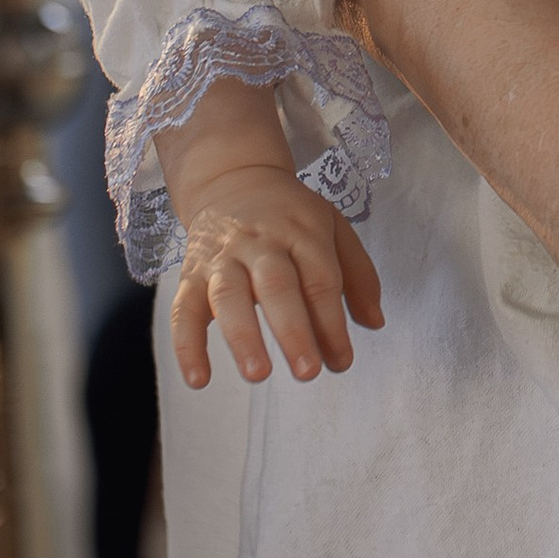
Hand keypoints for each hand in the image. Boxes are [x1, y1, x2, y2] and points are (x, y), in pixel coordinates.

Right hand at [172, 165, 383, 388]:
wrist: (233, 178)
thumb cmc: (290, 215)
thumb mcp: (333, 228)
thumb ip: (359, 275)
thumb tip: (374, 323)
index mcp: (303, 232)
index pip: (320, 279)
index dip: (332, 323)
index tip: (342, 361)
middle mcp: (262, 243)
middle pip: (277, 286)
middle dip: (293, 331)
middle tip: (307, 372)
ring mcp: (223, 257)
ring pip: (229, 296)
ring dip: (242, 337)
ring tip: (258, 374)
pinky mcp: (191, 273)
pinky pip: (183, 309)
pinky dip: (186, 346)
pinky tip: (198, 379)